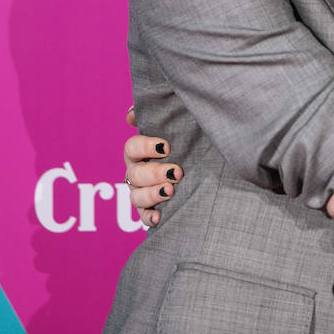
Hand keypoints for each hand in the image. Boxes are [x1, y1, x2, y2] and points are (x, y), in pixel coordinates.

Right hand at [124, 105, 181, 226]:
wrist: (201, 165)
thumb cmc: (183, 140)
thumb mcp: (174, 124)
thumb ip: (156, 116)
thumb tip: (132, 114)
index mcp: (139, 152)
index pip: (131, 148)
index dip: (145, 147)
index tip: (166, 147)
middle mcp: (136, 172)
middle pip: (135, 174)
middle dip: (155, 173)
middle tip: (177, 172)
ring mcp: (141, 192)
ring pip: (136, 196)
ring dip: (152, 194)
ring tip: (171, 190)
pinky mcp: (150, 210)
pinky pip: (144, 217)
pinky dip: (149, 218)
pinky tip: (158, 218)